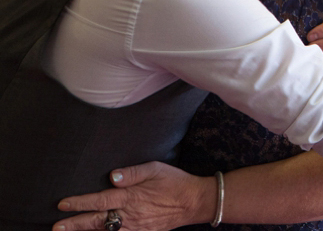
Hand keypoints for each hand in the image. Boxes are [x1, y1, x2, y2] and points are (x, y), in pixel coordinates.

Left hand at [55, 162, 213, 230]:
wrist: (194, 202)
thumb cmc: (174, 181)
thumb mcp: (156, 169)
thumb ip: (133, 172)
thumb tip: (113, 176)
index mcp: (131, 196)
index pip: (100, 200)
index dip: (80, 202)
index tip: (63, 204)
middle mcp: (130, 214)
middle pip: (97, 221)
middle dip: (75, 224)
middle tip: (56, 227)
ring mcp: (135, 227)